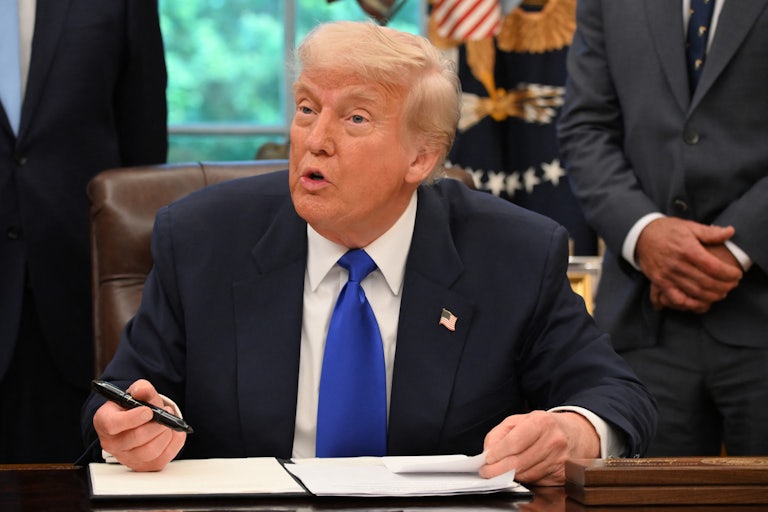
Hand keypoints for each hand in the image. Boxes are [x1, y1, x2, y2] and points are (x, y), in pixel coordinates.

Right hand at [93, 379, 185, 470]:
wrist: (138, 422)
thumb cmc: (134, 407)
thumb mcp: (136, 393)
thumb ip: (141, 388)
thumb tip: (143, 390)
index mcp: (104, 422)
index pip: (113, 425)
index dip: (132, 418)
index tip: (148, 411)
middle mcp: (112, 444)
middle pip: (136, 438)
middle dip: (156, 424)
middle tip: (165, 413)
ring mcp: (127, 458)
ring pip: (151, 450)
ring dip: (165, 433)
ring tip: (168, 420)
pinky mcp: (144, 466)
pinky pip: (163, 457)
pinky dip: (173, 441)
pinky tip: (173, 430)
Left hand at [479, 410, 599, 485]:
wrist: (576, 434)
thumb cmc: (544, 427)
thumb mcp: (519, 420)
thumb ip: (500, 434)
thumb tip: (488, 452)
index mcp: (541, 422)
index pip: (514, 442)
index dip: (497, 453)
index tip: (486, 459)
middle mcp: (553, 440)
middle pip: (519, 462)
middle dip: (497, 470)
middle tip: (487, 472)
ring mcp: (560, 459)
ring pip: (526, 474)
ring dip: (509, 475)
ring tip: (501, 471)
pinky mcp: (562, 474)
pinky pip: (536, 481)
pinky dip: (523, 479)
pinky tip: (519, 472)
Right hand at [637, 218, 741, 312]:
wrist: (641, 235)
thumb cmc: (667, 230)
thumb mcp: (688, 226)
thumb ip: (710, 232)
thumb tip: (730, 232)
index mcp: (687, 249)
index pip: (714, 267)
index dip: (729, 274)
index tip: (737, 274)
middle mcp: (677, 264)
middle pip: (707, 282)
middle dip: (724, 286)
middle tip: (732, 285)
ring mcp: (667, 275)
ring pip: (695, 292)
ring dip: (712, 296)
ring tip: (722, 293)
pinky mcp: (660, 282)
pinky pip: (677, 299)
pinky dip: (691, 304)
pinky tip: (701, 303)